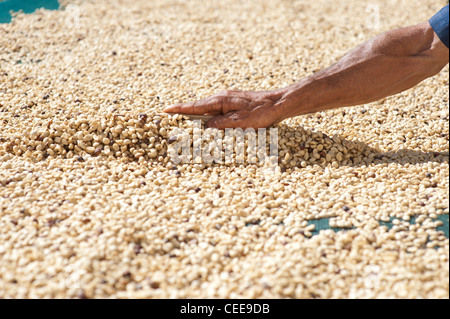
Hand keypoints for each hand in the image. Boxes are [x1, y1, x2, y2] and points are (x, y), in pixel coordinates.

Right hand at [163, 89, 285, 128]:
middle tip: (170, 117)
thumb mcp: (240, 122)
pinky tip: (208, 122)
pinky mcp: (234, 103)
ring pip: (207, 109)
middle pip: (198, 107)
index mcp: (220, 100)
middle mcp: (222, 97)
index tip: (165, 110)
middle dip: (184, 112)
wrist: (279, 103)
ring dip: (197, 115)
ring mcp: (228, 99)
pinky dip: (208, 116)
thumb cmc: (262, 112)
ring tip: (184, 122)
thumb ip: (221, 124)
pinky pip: (216, 110)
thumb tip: (205, 128)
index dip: (179, 109)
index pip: (195, 106)